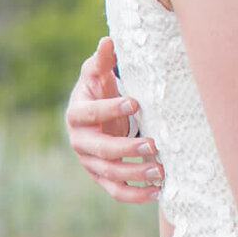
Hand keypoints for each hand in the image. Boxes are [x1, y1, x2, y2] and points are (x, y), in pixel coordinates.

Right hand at [65, 36, 163, 202]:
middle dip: (127, 148)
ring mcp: (90, 163)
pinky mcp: (102, 178)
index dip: (110, 108)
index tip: (135, 103)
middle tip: (154, 145)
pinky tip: (158, 191)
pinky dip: (136, 195)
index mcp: (76, 114)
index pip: (91, 114)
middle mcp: (80, 142)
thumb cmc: (99, 91)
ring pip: (110, 173)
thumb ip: (101, 61)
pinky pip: (117, 191)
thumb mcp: (97, 75)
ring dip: (135, 174)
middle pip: (101, 149)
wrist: (95, 117)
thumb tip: (108, 41)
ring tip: (161, 170)